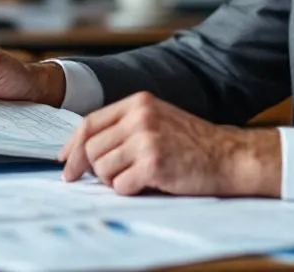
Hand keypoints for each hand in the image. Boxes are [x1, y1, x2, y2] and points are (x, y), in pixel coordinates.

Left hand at [58, 91, 279, 197]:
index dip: (72, 145)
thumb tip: (83, 150)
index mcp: (139, 102)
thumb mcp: (158, 119)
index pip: (90, 123)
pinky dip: (129, 190)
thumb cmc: (193, 142)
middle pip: (91, 148)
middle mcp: (141, 117)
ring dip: (113, 180)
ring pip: (102, 169)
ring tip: (136, 177)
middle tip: (101, 179)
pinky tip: (148, 183)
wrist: (228, 156)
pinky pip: (120, 186)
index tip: (65, 160)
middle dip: (91, 168)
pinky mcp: (153, 164)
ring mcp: (147, 140)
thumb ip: (125, 126)